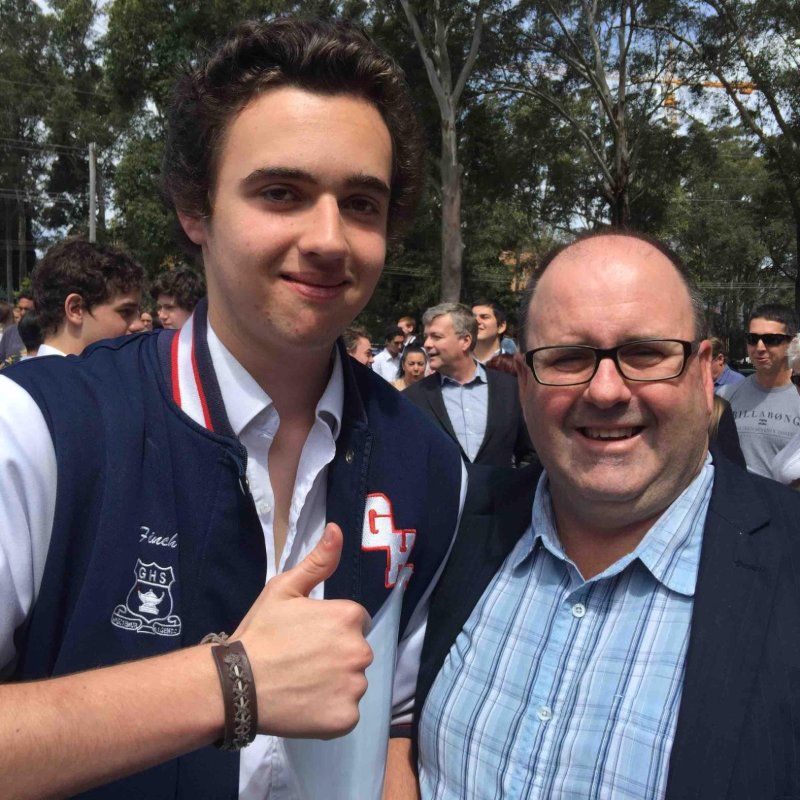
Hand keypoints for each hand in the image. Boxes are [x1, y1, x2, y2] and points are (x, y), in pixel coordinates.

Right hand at [231, 523, 372, 738]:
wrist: (235, 684)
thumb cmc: (260, 633)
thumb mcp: (285, 589)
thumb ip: (318, 561)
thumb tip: (338, 529)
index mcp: (349, 616)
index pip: (354, 621)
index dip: (329, 628)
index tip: (306, 637)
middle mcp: (360, 650)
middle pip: (356, 652)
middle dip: (335, 655)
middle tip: (301, 661)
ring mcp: (355, 687)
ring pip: (352, 683)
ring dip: (335, 684)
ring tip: (301, 684)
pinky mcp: (346, 720)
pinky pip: (346, 713)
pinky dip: (330, 712)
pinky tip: (305, 705)